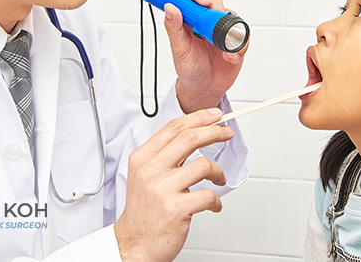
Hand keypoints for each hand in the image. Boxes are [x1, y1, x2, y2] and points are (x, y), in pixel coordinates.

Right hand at [114, 109, 233, 261]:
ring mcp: (163, 189)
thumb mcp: (145, 176)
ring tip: (219, 179)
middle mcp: (150, 170)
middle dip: (214, 132)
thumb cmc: (144, 212)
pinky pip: (208, 195)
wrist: (134, 244)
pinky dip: (216, 201)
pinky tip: (213, 205)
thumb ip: (164, 156)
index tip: (214, 115)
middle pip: (189, 138)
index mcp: (142, 158)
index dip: (197, 118)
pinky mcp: (176, 208)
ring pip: (203, 165)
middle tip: (226, 133)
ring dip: (218, 172)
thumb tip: (194, 136)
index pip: (173, 128)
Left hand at [164, 0, 247, 112]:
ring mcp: (221, 26)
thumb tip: (170, 7)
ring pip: (230, 13)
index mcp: (187, 17)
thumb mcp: (179, 49)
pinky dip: (238, 46)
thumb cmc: (190, 67)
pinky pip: (243, 33)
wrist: (206, 87)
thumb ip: (173, 28)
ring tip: (219, 48)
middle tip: (212, 22)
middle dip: (215, 7)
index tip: (201, 2)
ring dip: (227, 29)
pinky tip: (229, 57)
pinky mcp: (236, 37)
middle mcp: (205, 18)